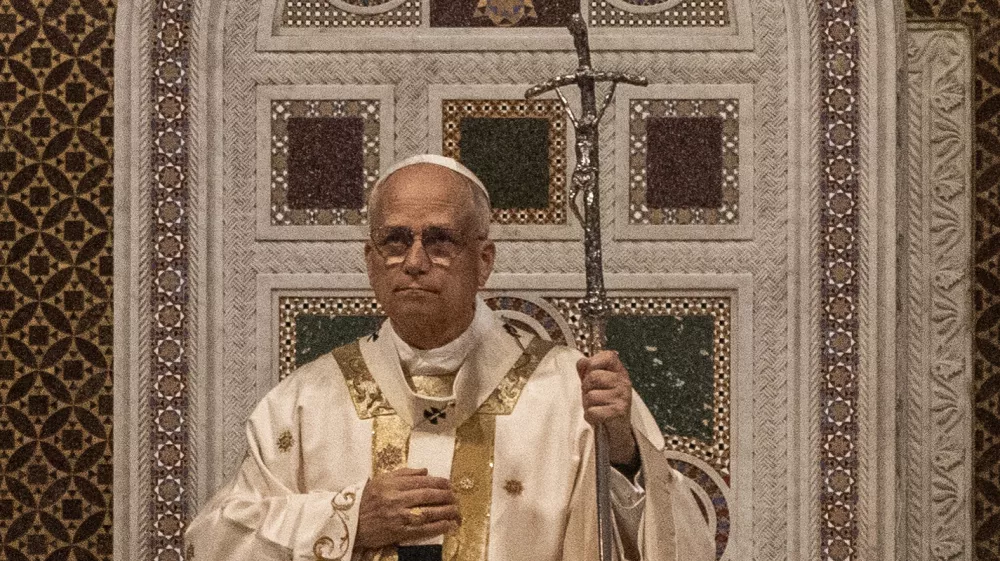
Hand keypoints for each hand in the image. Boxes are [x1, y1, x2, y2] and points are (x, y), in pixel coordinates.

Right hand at [354, 468, 460, 549]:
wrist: (350, 521)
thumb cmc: (366, 499)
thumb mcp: (382, 480)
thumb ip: (404, 473)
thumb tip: (426, 471)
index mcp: (392, 484)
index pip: (421, 481)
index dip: (439, 482)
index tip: (449, 484)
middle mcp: (396, 499)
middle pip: (427, 496)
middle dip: (445, 496)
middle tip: (456, 497)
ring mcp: (397, 517)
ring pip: (427, 513)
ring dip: (445, 512)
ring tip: (456, 511)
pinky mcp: (398, 532)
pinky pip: (421, 530)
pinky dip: (437, 528)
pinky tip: (448, 525)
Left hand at [576, 351, 638, 465]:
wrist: (617, 429)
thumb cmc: (605, 403)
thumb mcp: (596, 384)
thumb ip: (588, 371)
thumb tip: (582, 361)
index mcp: (619, 371)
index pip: (608, 356)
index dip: (594, 362)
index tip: (590, 373)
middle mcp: (624, 382)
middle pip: (593, 377)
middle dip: (586, 389)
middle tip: (593, 396)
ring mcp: (623, 397)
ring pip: (590, 396)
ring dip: (587, 405)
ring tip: (596, 407)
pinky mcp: (619, 412)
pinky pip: (592, 411)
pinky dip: (590, 417)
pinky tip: (598, 417)